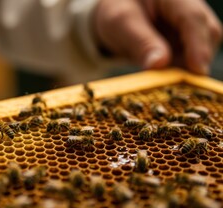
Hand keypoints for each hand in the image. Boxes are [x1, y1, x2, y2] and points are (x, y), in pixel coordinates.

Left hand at [94, 0, 221, 74]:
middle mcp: (189, 8)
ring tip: (165, 79)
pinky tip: (165, 79)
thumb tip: (159, 64)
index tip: (196, 69)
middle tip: (178, 82)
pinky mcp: (187, 43)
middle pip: (207, 34)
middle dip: (196, 58)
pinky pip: (192, 59)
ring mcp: (191, 26)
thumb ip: (140, 42)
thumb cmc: (118, 11)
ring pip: (203, 49)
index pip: (193, 18)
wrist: (116, 16)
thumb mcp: (121, 23)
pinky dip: (181, 71)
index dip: (197, 45)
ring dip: (187, 67)